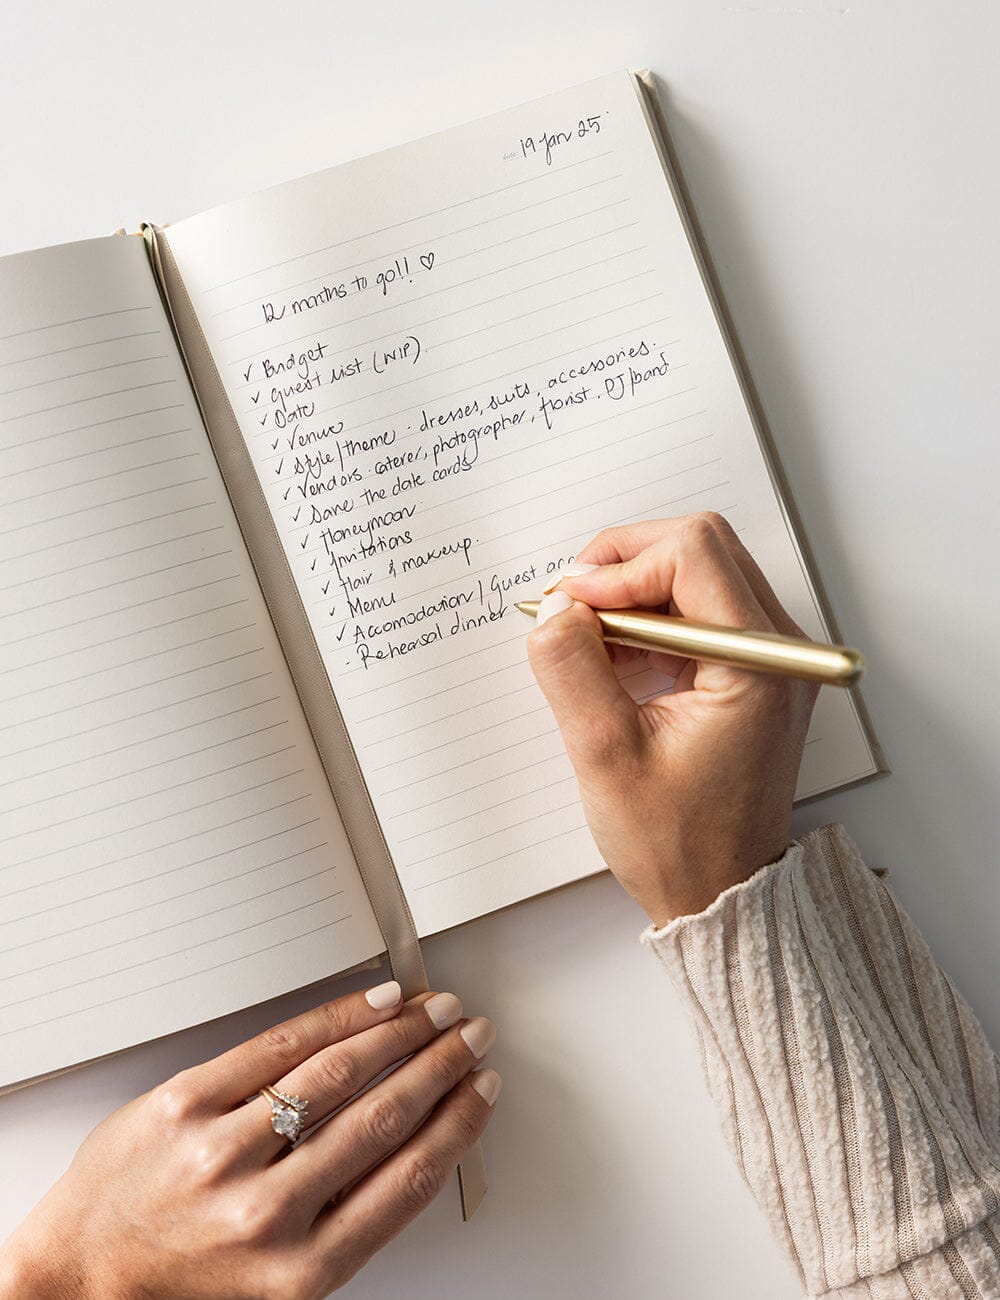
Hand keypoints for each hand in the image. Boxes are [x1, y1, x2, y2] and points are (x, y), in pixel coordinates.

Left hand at [0, 983, 498, 1298]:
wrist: (77, 1282)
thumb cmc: (179, 1286)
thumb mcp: (279, 1285)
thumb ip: (343, 1224)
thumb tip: (415, 1141)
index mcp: (301, 1272)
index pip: (407, 1179)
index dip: (457, 1125)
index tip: (481, 1092)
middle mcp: (266, 1214)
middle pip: (383, 1117)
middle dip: (440, 1066)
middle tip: (469, 1037)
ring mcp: (223, 1153)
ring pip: (338, 1073)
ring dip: (400, 1033)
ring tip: (432, 1012)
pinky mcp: (185, 1104)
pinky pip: (276, 1046)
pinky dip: (335, 1017)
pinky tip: (370, 1003)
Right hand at [526, 513, 818, 925]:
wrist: (722, 894)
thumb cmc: (677, 844)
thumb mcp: (605, 756)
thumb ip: (572, 670)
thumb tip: (554, 606)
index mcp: (758, 666)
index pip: (692, 553)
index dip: (618, 566)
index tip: (567, 604)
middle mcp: (779, 650)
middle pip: (699, 548)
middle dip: (623, 566)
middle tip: (567, 607)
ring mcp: (769, 659)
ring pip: (697, 573)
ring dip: (632, 593)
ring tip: (583, 642)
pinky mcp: (751, 671)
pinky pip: (698, 611)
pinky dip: (648, 620)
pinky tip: (611, 661)